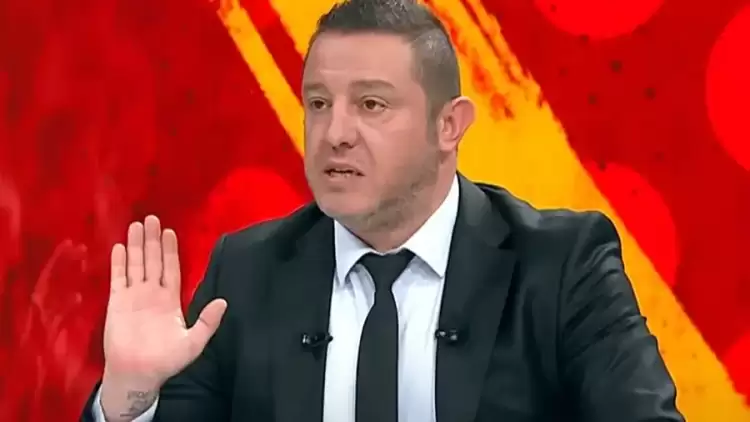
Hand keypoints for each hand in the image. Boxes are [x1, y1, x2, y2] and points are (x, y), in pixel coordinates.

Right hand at [100, 216, 226, 420]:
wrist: (138, 374)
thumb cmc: (166, 360)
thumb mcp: (194, 342)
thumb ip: (208, 322)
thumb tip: (224, 302)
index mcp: (170, 300)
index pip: (171, 268)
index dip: (170, 250)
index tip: (170, 232)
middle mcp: (152, 293)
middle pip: (152, 260)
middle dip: (152, 240)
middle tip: (152, 218)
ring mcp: (133, 296)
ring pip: (135, 264)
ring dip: (135, 245)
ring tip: (136, 224)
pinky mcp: (117, 303)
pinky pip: (118, 278)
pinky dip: (119, 263)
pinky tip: (119, 246)